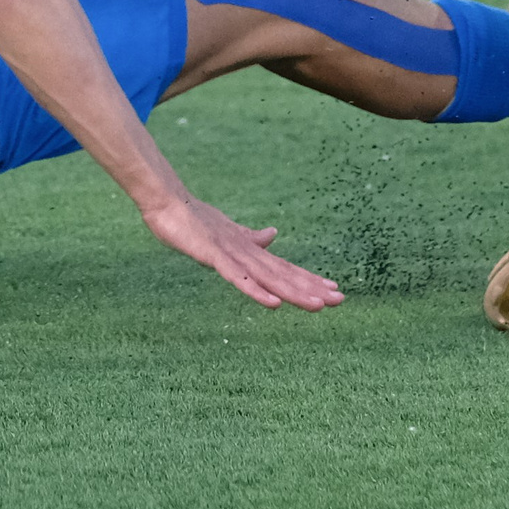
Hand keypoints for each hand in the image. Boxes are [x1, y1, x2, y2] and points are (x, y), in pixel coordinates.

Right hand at [141, 191, 341, 312]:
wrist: (169, 203)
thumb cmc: (195, 221)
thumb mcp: (229, 233)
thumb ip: (251, 238)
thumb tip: (273, 235)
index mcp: (251, 249)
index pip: (285, 267)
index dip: (309, 279)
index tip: (333, 291)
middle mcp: (248, 251)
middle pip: (284, 273)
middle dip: (311, 288)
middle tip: (340, 299)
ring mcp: (232, 254)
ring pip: (269, 277)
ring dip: (294, 291)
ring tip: (318, 304)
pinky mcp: (214, 256)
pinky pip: (239, 277)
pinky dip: (257, 291)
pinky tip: (274, 304)